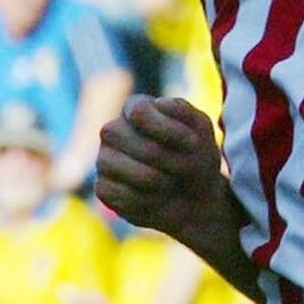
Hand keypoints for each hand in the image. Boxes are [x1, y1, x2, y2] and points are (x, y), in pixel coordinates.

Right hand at [96, 94, 222, 242]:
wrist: (196, 198)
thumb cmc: (196, 157)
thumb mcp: (200, 129)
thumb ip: (183, 111)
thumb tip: (159, 104)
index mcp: (135, 108)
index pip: (139, 112)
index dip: (167, 129)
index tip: (193, 143)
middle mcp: (113, 130)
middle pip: (133, 141)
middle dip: (168, 159)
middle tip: (187, 169)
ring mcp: (104, 159)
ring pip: (125, 169)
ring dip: (161, 180)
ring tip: (172, 181)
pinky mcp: (103, 188)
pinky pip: (123, 194)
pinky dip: (149, 200)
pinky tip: (158, 197)